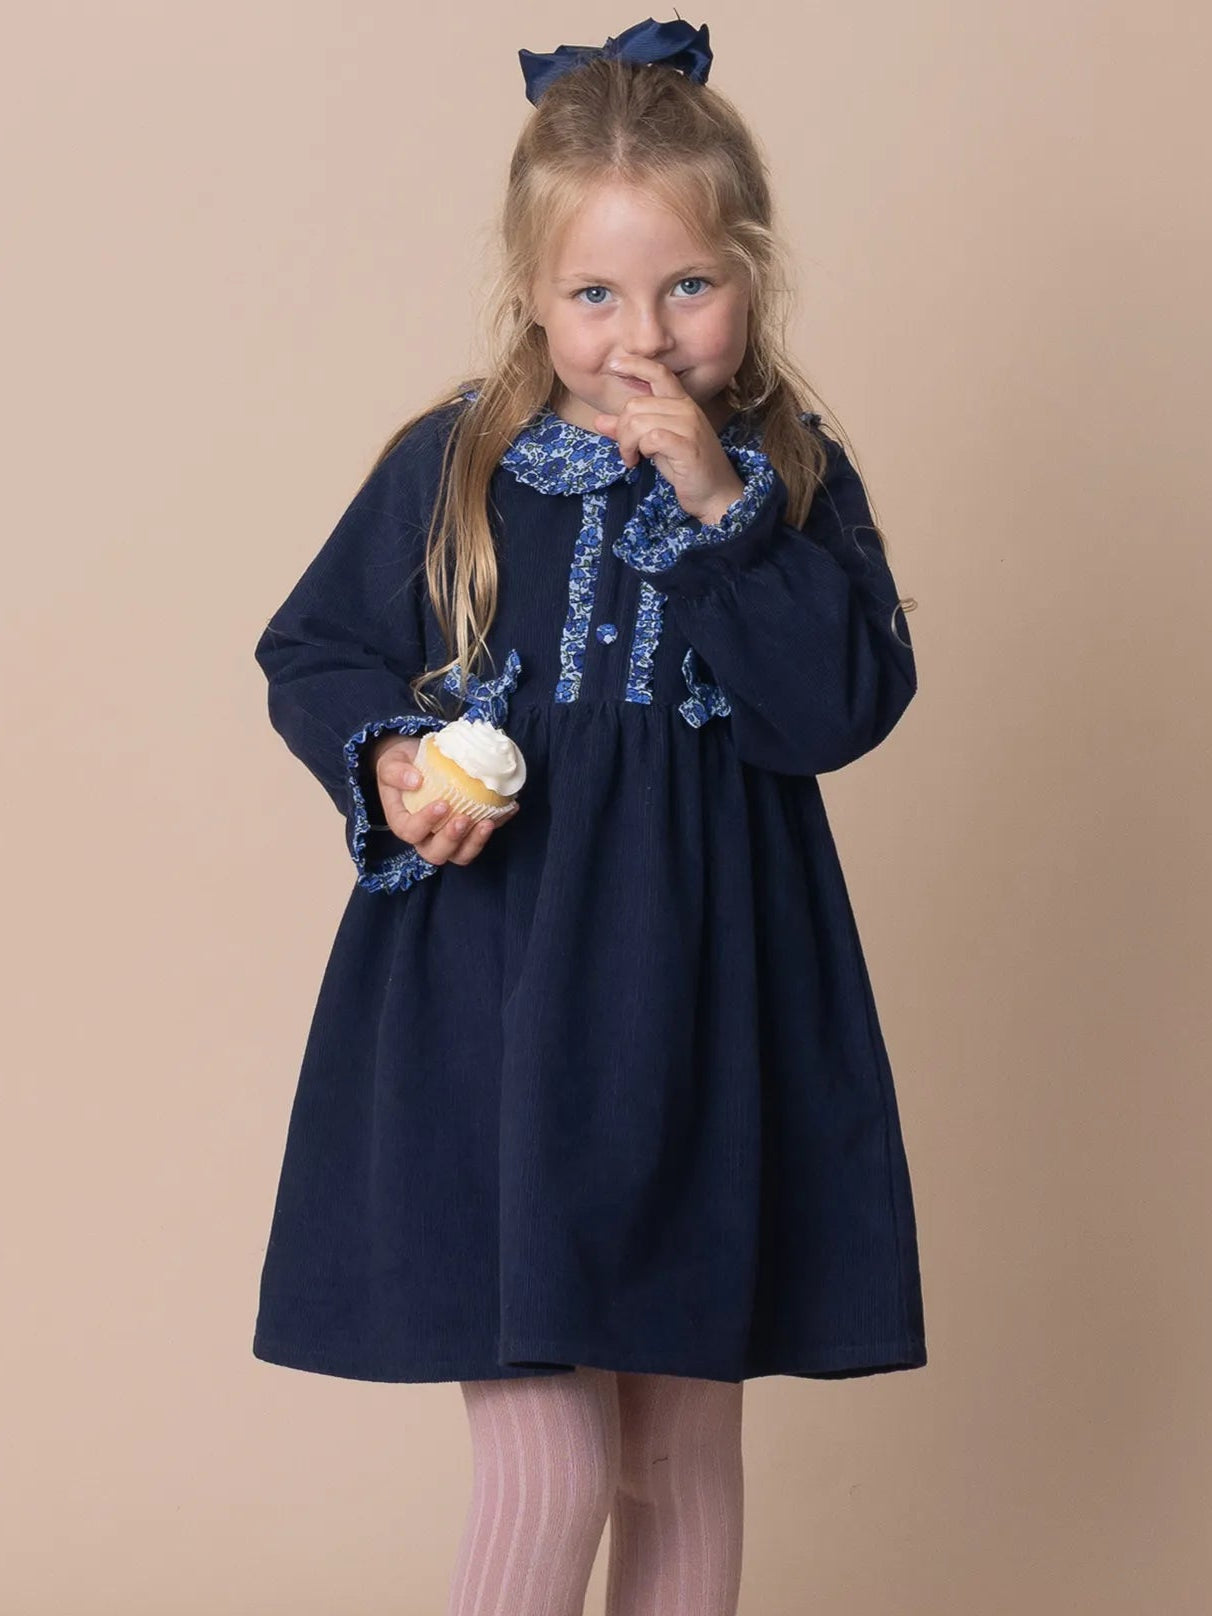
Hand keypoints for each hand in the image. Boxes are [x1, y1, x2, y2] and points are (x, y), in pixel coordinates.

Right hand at [370, 733, 517, 866]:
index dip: (425, 823)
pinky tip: (509, 808)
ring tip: (487, 822)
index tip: (442, 804)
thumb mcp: (390, 763)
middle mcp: (425, 836)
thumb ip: (396, 772)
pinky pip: (482, 836)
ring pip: (461, 854)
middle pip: (436, 853)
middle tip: (464, 818)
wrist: (416, 762)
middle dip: (452, 840)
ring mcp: (447, 836)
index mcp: (403, 822)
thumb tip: (415, 780)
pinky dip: (497, 825)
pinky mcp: (468, 829)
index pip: (411, 832)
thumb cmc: (401, 765)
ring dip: (475, 842)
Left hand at [592, 356, 744, 524]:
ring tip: (632, 458)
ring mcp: (689, 426)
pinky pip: (650, 438)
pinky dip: (640, 450)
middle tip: (626, 450)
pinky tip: (643, 461)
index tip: (614, 364)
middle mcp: (686, 409)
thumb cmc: (685, 467)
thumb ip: (630, 430)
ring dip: (627, 443)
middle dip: (621, 430)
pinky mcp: (687, 446)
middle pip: (635, 405)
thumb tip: (600, 421)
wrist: (715, 493)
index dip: (635, 364)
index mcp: (680, 403)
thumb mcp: (654, 444)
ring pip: (638, 422)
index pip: (659, 372)